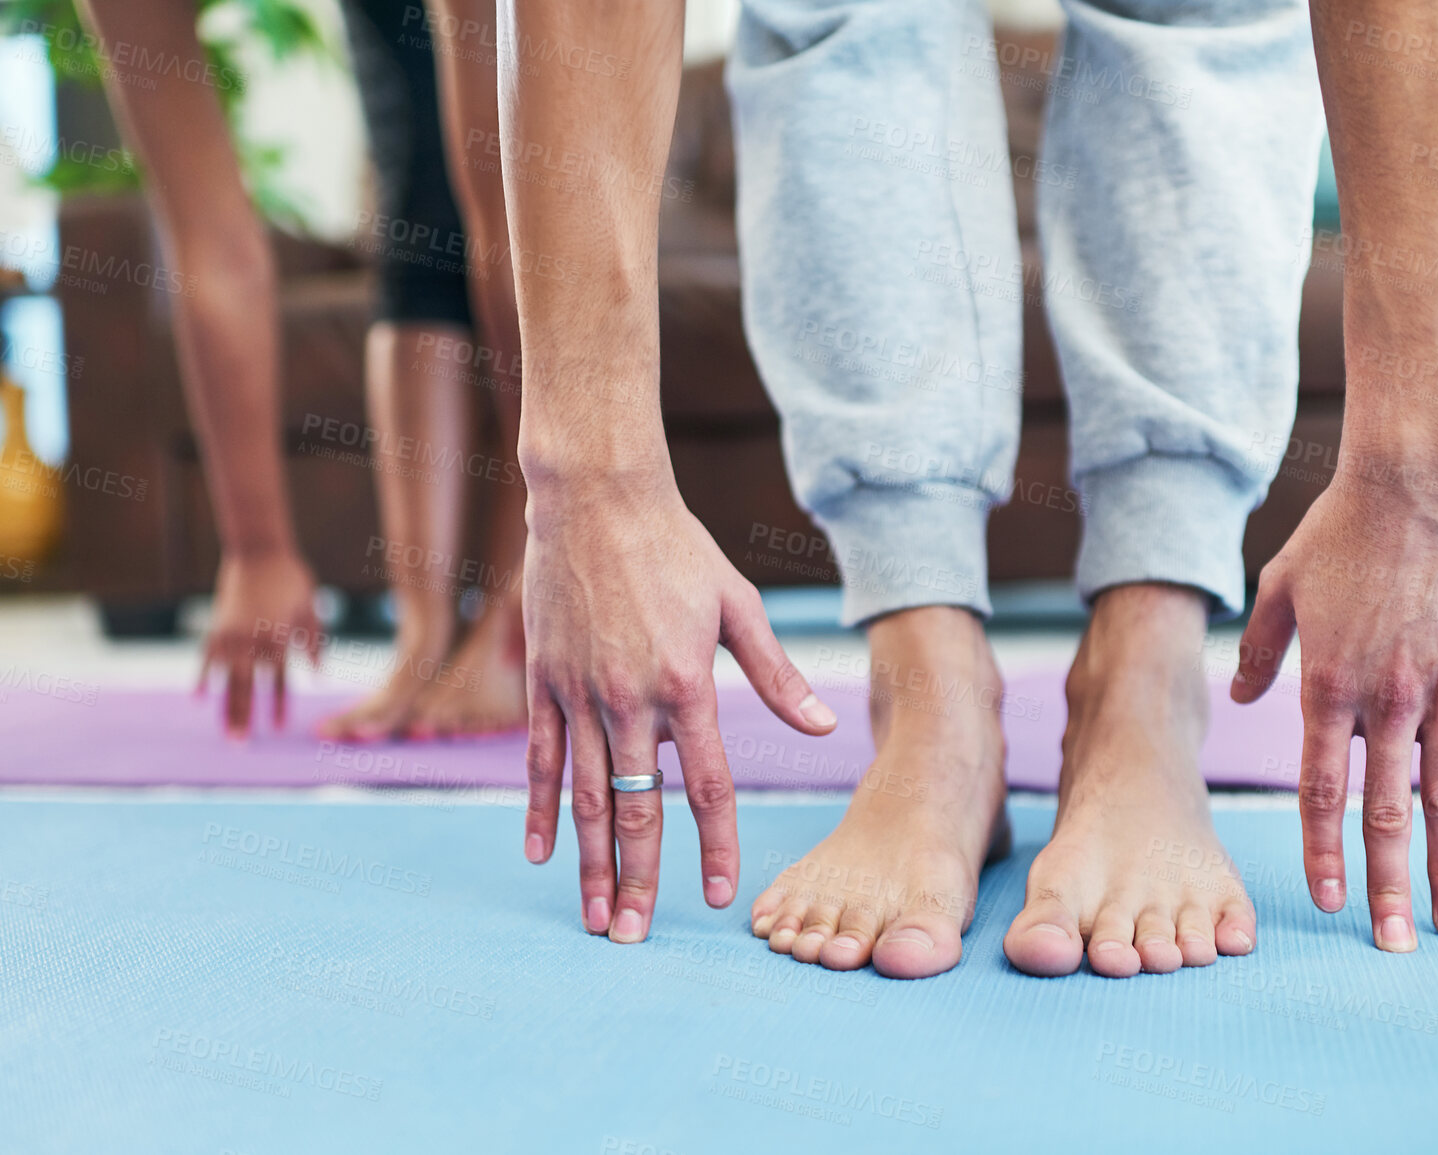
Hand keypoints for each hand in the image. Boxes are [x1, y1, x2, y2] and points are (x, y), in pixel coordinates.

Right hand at [199, 550, 321, 738]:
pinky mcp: (214, 627)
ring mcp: (229, 636)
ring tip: (224, 732)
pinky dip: (202, 679)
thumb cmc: (291, 578)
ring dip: (224, 707)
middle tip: (240, 745)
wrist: (258, 550)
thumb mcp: (310, 610)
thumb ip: (312, 643)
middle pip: (245, 688)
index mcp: (277, 639)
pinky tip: (197, 699)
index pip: (278, 680)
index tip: (278, 728)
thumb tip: (318, 675)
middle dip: (243, 717)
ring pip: (224, 680)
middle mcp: (250, 642)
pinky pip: (206, 659)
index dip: (278, 704)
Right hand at [521, 479, 836, 942]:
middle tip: (635, 937)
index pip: (705, 787)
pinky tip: (537, 852)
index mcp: (687, 685)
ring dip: (588, 863)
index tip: (717, 896)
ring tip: (593, 916)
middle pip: (636, 808)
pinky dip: (538, 808)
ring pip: (583, 796)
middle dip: (640, 878)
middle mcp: (630, 699)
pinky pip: (539, 757)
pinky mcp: (544, 680)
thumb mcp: (739, 605)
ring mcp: (580, 692)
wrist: (597, 497)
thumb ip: (778, 674)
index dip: (713, 846)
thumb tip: (826, 729)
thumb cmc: (678, 548)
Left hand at [1232, 461, 1437, 950]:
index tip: (1324, 901)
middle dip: (1386, 882)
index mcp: (1329, 687)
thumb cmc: (1338, 529)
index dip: (1321, 849)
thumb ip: (1257, 650)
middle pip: (1386, 809)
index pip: (1320, 789)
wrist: (1416, 478)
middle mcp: (1389, 698)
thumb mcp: (1278, 587)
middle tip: (1394, 942)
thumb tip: (1239, 695)